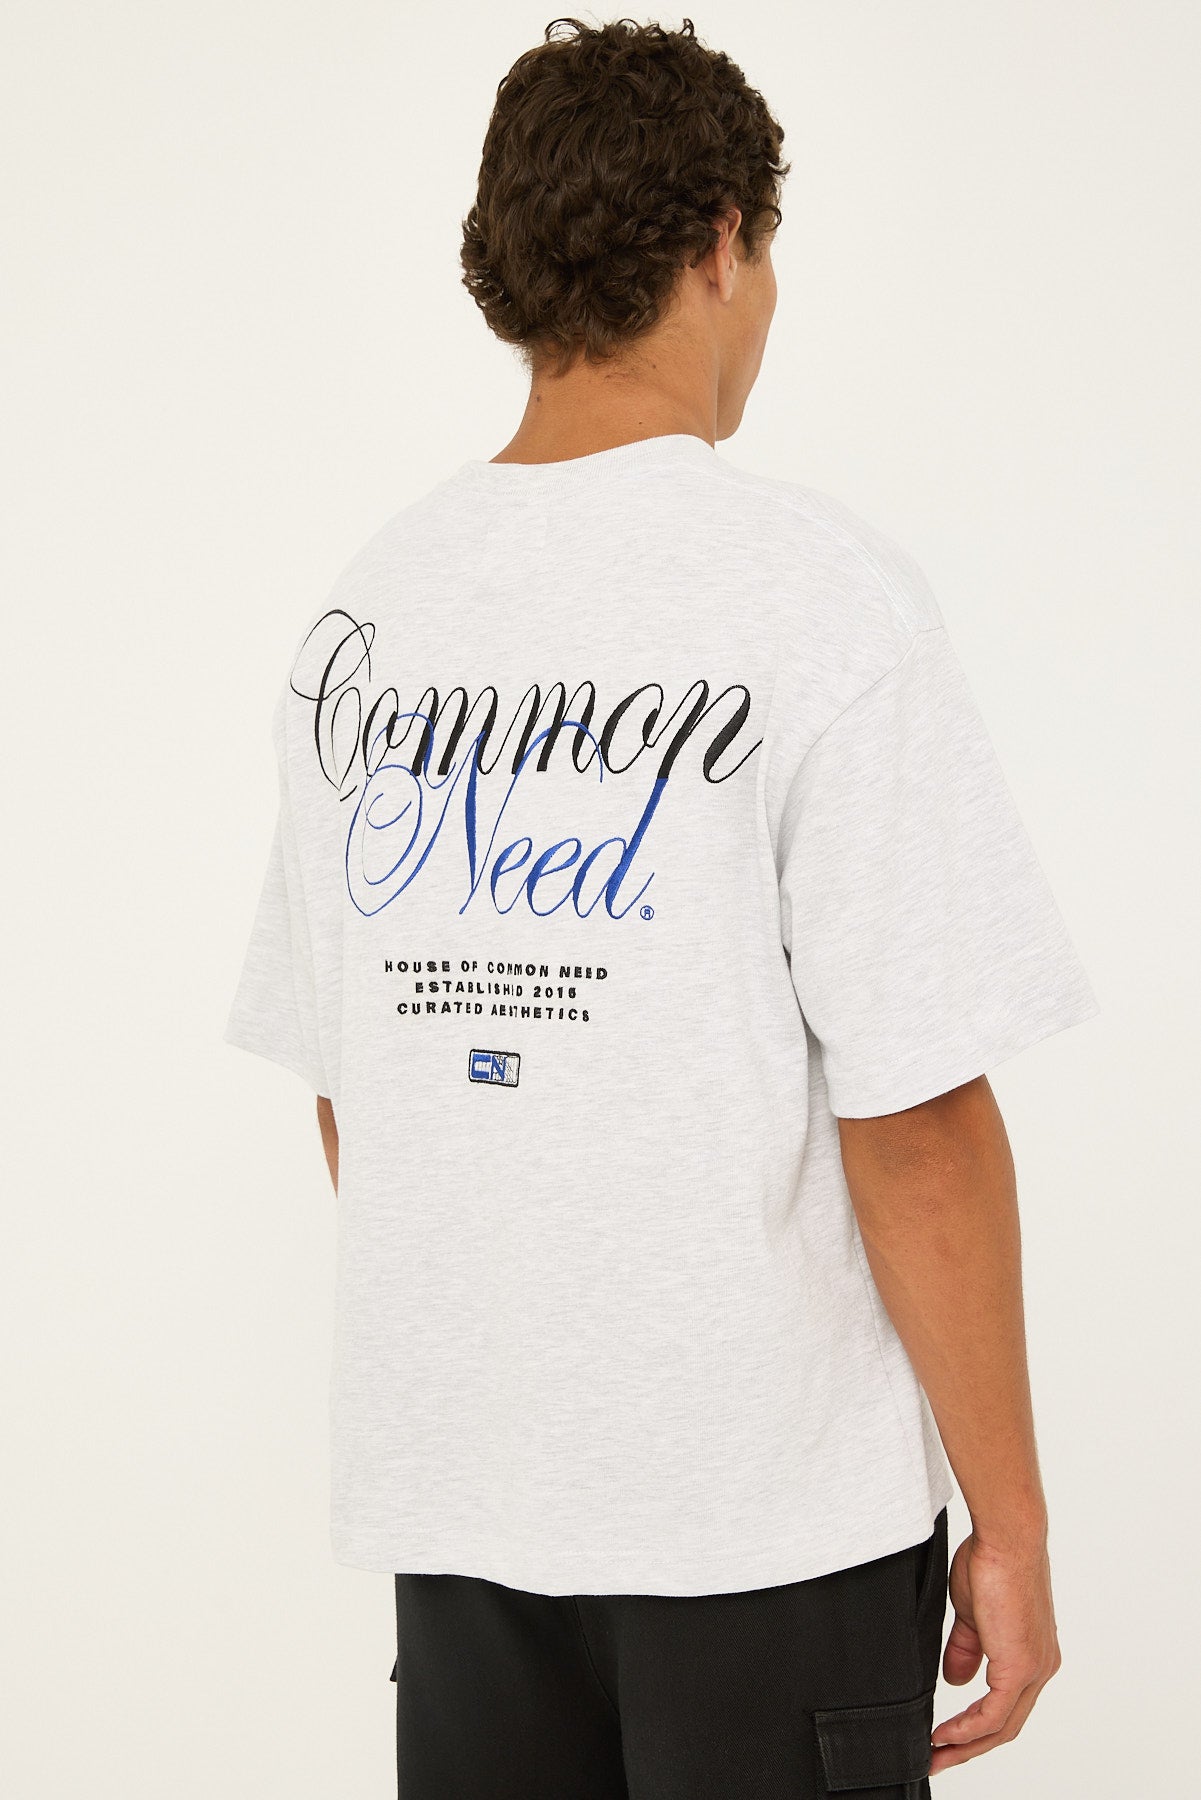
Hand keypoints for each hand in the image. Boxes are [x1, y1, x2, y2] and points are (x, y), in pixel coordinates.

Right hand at [929, 1526, 1062, 1775]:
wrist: (1005, 1538)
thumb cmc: (991, 1561)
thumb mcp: (973, 1613)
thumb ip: (967, 1648)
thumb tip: (958, 1680)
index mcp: (1032, 1653)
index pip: (1007, 1703)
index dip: (976, 1725)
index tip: (948, 1735)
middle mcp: (1040, 1667)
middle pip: (1006, 1725)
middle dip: (970, 1746)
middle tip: (939, 1757)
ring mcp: (1033, 1669)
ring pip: (1002, 1725)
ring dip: (966, 1744)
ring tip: (936, 1752)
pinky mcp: (1020, 1665)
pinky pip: (994, 1713)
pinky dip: (968, 1728)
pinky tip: (946, 1734)